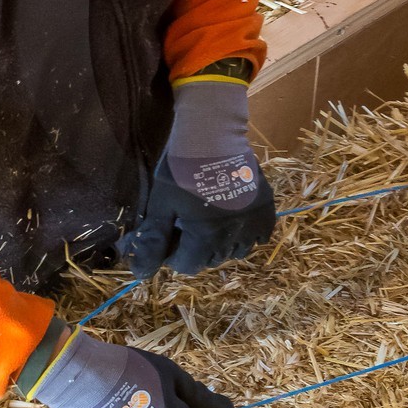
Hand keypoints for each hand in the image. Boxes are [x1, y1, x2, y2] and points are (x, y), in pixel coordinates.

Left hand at [121, 74, 275, 278]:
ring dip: (221, 244)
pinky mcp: (266, 209)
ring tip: (210, 222)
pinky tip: (233, 219)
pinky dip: (246, 234)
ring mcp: (252, 223)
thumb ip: (153, 240)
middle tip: (188, 224)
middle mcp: (232, 236)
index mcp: (205, 237)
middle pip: (211, 259)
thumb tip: (141, 272)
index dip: (174, 254)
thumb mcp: (160, 204)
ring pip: (236, 251)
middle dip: (197, 248)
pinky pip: (259, 236)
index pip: (187, 266)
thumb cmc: (180, 169)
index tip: (171, 234)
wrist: (212, 134)